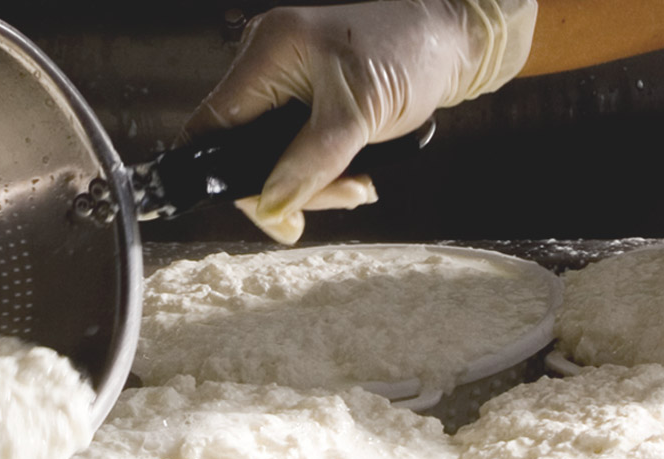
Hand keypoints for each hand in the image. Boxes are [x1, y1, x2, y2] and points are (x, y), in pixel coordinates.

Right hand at [185, 0, 536, 242]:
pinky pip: (298, 153)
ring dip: (315, 186)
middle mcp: (266, 66)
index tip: (269, 214)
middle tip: (339, 196)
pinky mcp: (307, 102)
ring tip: (357, 186)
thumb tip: (269, 208)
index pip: (212, 129)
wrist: (451, 40)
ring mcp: (285, 84)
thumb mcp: (359, 114)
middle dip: (288, 188)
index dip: (229, 179)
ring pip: (274, 161)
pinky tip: (356, 175)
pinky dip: (325, 174)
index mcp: (266, 54)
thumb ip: (310, 163)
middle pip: (244, 153)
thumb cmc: (410, 53)